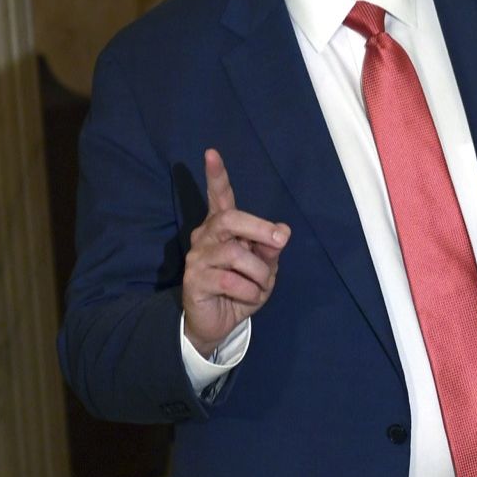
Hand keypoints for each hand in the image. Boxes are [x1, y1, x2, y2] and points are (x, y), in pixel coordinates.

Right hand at [182, 149, 289, 354]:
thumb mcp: (263, 270)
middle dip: (259, 228)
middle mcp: (205, 237)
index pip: (219, 197)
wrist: (217, 324)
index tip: (211, 152)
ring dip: (259, 274)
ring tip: (261, 286)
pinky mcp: (194, 280)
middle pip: (229, 218)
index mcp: (221, 228)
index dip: (216, 175)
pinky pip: (231, 281)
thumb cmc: (240, 290)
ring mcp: (197, 258)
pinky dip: (250, 292)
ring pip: (236, 255)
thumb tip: (282, 231)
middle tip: (280, 241)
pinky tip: (248, 298)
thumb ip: (270, 250)